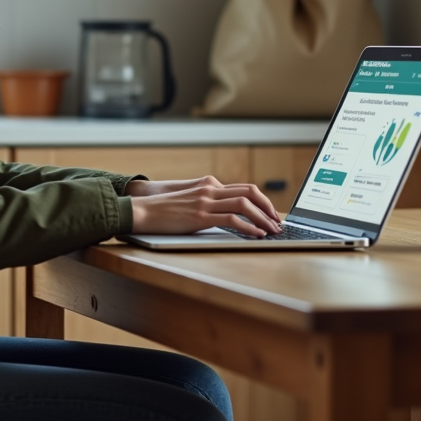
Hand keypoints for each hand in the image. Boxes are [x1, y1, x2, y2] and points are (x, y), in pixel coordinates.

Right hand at [126, 176, 281, 236]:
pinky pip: (231, 220)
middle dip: (268, 208)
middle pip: (250, 192)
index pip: (244, 188)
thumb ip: (207, 203)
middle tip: (277, 222)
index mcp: (209, 185)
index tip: (271, 214)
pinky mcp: (200, 216)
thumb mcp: (189, 202)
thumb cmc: (164, 211)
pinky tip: (256, 235)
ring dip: (262, 218)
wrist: (143, 211)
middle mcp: (210, 190)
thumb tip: (226, 217)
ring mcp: (205, 202)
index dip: (262, 200)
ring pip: (244, 205)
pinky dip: (248, 227)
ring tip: (271, 231)